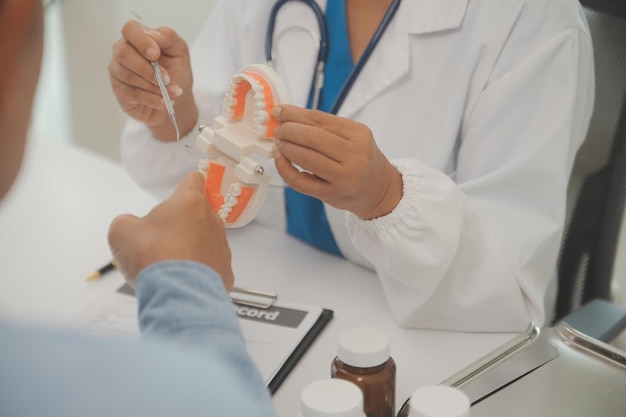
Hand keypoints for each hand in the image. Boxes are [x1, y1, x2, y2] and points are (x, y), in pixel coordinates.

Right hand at [108, 20, 197, 140]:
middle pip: (124, 53)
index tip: (156, 54)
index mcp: (137, 37)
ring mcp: (118, 71)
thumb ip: (169, 37)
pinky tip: (164, 101)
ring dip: (154, 87)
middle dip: (148, 69)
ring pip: (129, 76)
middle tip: (167, 79)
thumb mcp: (180, 51)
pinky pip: (132, 94)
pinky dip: (152, 99)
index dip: (142, 41)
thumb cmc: (176, 70)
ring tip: (172, 92)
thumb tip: (153, 35)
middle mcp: (122, 52)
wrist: (177, 97)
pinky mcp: (120, 91)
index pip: (130, 29)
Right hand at [108, 172, 233, 290]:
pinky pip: (212, 266)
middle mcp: (212, 221)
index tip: (183, 189)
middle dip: (182, 224)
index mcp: (190, 202)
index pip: (194, 180)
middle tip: (162, 240)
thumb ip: (127, 222)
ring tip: (171, 264)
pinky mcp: (225, 271)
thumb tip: (132, 227)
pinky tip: (183, 279)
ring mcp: (222, 247)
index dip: (185, 185)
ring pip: (206, 241)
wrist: (178, 294)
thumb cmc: (154, 258)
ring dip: (192, 248)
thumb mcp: (122, 231)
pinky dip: (200, 271)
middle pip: (198, 215)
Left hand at [272, 105, 402, 218]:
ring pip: (307, 158)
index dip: (296, 114)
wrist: (379, 189)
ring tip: (278, 142)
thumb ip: (325, 126)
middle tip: (278, 129)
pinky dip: (285, 169)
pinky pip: (301, 182)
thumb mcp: (354, 136)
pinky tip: (280, 160)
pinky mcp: (331, 194)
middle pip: (314, 138)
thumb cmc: (361, 159)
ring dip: (286, 147)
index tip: (280, 111)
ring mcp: (343, 177)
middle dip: (289, 130)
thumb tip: (288, 115)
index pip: (321, 119)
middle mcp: (354, 156)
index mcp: (359, 135)